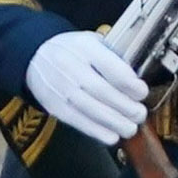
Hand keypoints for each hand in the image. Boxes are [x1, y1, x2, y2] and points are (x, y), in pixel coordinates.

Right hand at [28, 30, 150, 147]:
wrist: (35, 56)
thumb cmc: (72, 51)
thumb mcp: (92, 41)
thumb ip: (113, 56)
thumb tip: (138, 80)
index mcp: (86, 47)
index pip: (110, 66)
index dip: (129, 83)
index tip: (142, 92)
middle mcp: (71, 67)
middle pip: (102, 91)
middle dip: (126, 107)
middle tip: (140, 114)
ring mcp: (62, 88)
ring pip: (91, 109)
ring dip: (115, 122)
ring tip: (131, 128)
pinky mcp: (55, 106)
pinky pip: (78, 121)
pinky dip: (97, 131)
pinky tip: (112, 136)